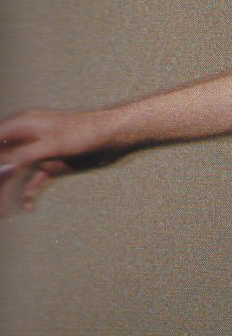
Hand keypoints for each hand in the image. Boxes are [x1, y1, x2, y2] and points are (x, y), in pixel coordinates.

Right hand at [0, 107, 132, 215]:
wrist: (115, 135)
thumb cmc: (84, 132)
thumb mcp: (51, 144)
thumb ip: (22, 155)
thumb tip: (2, 166)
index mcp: (21, 126)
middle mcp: (25, 138)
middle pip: (2, 161)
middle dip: (1, 178)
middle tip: (0, 206)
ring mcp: (38, 153)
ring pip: (14, 174)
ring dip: (7, 190)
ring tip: (4, 209)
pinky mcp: (51, 165)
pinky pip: (33, 182)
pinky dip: (28, 193)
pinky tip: (28, 205)